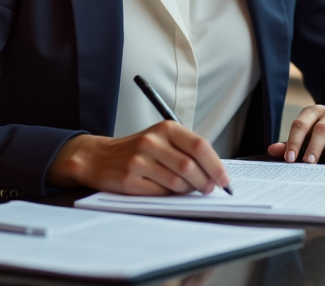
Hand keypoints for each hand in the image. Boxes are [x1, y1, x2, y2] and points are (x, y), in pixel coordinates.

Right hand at [47, 120, 229, 194]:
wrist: (99, 157)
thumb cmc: (138, 150)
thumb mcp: (162, 139)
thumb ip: (186, 150)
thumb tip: (215, 172)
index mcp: (166, 128)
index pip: (199, 146)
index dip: (216, 166)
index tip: (224, 180)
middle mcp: (152, 141)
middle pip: (190, 167)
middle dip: (205, 182)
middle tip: (208, 189)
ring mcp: (139, 160)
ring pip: (177, 183)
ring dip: (187, 191)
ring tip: (185, 189)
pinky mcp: (130, 179)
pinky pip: (160, 193)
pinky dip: (169, 196)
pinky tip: (166, 191)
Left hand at [267, 104, 324, 165]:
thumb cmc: (317, 134)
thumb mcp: (303, 136)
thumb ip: (289, 144)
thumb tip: (271, 150)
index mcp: (312, 112)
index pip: (301, 124)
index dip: (294, 141)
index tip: (290, 158)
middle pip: (322, 129)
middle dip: (314, 146)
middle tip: (308, 161)